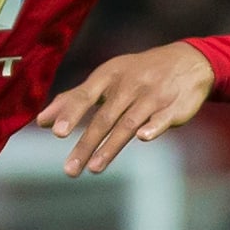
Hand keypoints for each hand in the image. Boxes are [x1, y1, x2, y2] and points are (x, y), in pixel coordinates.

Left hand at [39, 42, 215, 176]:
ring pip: (128, 123)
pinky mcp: (174, 108)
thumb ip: (74, 99)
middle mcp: (129, 85)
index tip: (57, 134)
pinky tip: (143, 138)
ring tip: (94, 168)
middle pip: (104, 118)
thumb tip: (41, 121)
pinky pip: (162, 119)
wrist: (188, 61)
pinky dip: (153, 128)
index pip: (85, 96)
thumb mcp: (105, 79)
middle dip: (86, 144)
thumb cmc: (136, 73)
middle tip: (70, 169)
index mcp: (109, 76)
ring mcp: (152, 96)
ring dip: (111, 146)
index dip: (71, 114)